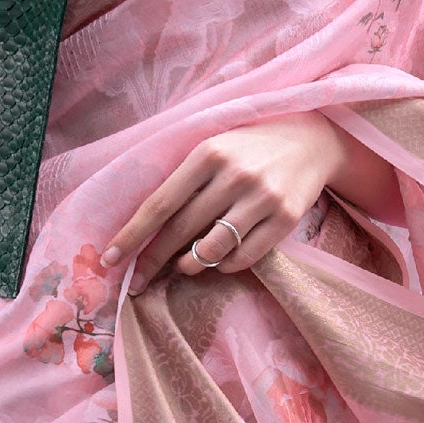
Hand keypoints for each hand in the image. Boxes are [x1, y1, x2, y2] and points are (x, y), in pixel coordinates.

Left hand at [101, 115, 395, 287]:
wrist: (313, 140)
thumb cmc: (250, 147)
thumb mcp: (215, 147)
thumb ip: (184, 180)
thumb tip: (147, 229)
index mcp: (208, 153)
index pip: (160, 203)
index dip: (132, 236)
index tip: (110, 260)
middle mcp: (234, 175)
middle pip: (181, 230)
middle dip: (154, 260)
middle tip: (138, 281)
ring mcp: (262, 198)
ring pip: (212, 249)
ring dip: (190, 265)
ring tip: (184, 265)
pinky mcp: (285, 219)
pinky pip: (243, 258)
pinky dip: (224, 265)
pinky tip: (220, 259)